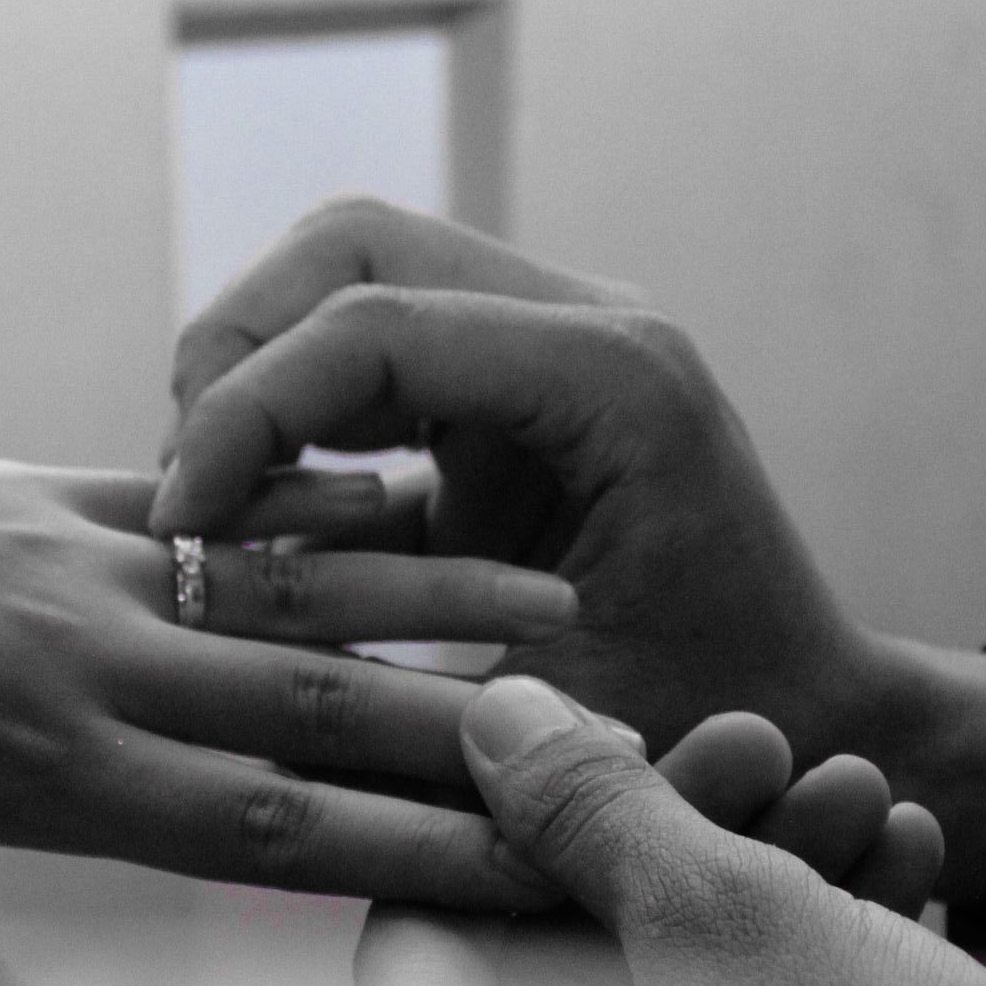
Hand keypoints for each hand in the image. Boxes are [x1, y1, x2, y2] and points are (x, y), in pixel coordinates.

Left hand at [0, 440, 580, 985]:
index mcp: (33, 775)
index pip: (267, 829)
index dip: (411, 857)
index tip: (534, 875)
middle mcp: (78, 660)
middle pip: (311, 709)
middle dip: (466, 742)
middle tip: (609, 753)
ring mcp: (70, 559)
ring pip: (282, 587)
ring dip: (425, 599)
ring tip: (557, 603)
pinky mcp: (44, 488)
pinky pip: (208, 500)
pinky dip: (313, 508)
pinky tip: (409, 503)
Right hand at [155, 198, 985, 902]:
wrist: (808, 719)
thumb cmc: (717, 734)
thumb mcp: (563, 731)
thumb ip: (416, 701)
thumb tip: (231, 683)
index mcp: (614, 382)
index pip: (374, 324)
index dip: (245, 412)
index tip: (177, 523)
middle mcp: (586, 326)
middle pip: (348, 250)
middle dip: (235, 360)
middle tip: (183, 499)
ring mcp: (546, 344)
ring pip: (346, 281)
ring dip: (256, 380)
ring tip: (208, 507)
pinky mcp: (510, 388)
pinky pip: (368, 352)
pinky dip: (294, 416)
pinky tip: (260, 516)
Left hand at [355, 677, 985, 985]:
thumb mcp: (731, 922)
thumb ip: (590, 810)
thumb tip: (485, 710)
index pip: (414, 944)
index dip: (506, 823)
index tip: (605, 742)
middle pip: (557, 951)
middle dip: (675, 830)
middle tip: (767, 742)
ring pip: (666, 979)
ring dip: (765, 868)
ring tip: (865, 792)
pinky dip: (812, 947)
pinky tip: (906, 865)